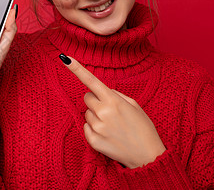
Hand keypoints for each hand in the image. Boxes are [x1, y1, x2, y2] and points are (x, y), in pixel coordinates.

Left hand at [59, 54, 165, 168]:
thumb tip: (99, 91)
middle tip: (110, 111)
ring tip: (112, 126)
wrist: (148, 156)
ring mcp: (97, 128)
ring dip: (96, 117)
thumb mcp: (134, 105)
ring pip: (86, 113)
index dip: (76, 68)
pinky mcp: (93, 141)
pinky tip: (108, 135)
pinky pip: (86, 128)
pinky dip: (94, 130)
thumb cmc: (143, 127)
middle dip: (95, 101)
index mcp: (113, 100)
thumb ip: (114, 94)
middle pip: (86, 98)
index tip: (65, 58)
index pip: (91, 80)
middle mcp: (103, 113)